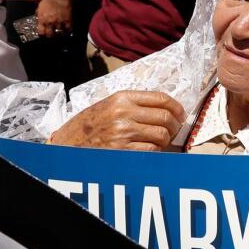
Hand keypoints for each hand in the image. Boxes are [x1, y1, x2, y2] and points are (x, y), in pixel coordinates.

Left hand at [35, 0, 71, 37]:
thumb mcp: (40, 6)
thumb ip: (39, 13)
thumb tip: (38, 15)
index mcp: (42, 20)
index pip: (41, 32)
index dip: (42, 33)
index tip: (44, 32)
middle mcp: (50, 23)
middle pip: (50, 34)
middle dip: (50, 35)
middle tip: (52, 34)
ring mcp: (59, 22)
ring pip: (59, 32)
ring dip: (59, 32)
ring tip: (60, 32)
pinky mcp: (67, 20)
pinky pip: (68, 28)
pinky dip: (68, 29)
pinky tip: (67, 28)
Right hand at [48, 90, 184, 150]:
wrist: (67, 142)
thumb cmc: (91, 123)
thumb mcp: (109, 104)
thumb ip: (135, 103)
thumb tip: (166, 108)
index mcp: (122, 98)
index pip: (161, 98)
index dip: (176, 107)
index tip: (181, 113)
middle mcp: (124, 113)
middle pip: (165, 117)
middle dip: (175, 125)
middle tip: (175, 129)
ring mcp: (123, 132)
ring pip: (161, 135)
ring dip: (166, 139)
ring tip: (162, 140)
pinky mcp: (122, 150)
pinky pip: (152, 150)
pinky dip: (156, 151)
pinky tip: (151, 149)